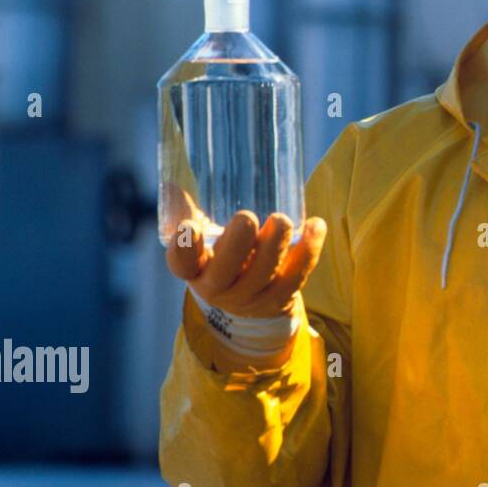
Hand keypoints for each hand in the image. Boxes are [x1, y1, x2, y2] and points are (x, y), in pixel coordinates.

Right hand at [164, 194, 326, 319]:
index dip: (184, 249)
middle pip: (224, 274)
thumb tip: (171, 183)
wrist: (249, 303)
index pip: (182, 264)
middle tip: (246, 218)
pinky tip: (316, 225)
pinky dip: (309, 250)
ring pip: (264, 275)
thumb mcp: (202, 240)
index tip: (190, 227)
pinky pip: (297, 276)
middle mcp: (220, 288)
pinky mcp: (282, 297)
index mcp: (195, 271)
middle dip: (236, 246)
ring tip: (280, 220)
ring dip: (274, 246)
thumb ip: (188, 212)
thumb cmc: (221, 257)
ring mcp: (252, 296)